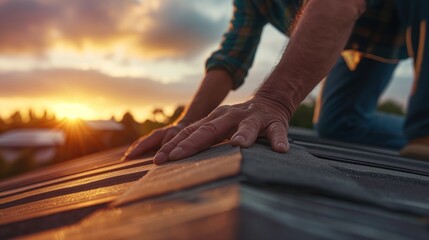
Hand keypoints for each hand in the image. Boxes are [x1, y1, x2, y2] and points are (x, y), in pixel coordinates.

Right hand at [122, 123, 186, 160]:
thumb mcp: (174, 138)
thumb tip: (157, 160)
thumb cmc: (180, 133)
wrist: (185, 126)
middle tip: (123, 162)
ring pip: (141, 145)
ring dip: (134, 152)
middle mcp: (153, 137)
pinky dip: (140, 152)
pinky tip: (138, 159)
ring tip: (127, 161)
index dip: (135, 151)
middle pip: (139, 144)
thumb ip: (166, 148)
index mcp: (156, 135)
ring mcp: (154, 139)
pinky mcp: (157, 143)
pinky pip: (146, 147)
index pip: (143, 144)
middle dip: (131, 152)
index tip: (126, 158)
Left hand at [153, 98, 289, 164]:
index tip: (159, 160)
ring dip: (243, 136)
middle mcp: (231, 117)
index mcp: (215, 119)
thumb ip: (202, 138)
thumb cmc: (239, 121)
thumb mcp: (219, 126)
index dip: (175, 145)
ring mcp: (253, 119)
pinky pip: (277, 132)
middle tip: (176, 157)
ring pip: (247, 127)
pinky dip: (278, 140)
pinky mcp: (274, 124)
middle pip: (210, 130)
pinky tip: (280, 149)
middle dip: (192, 144)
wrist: (271, 101)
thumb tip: (173, 156)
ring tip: (238, 145)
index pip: (191, 132)